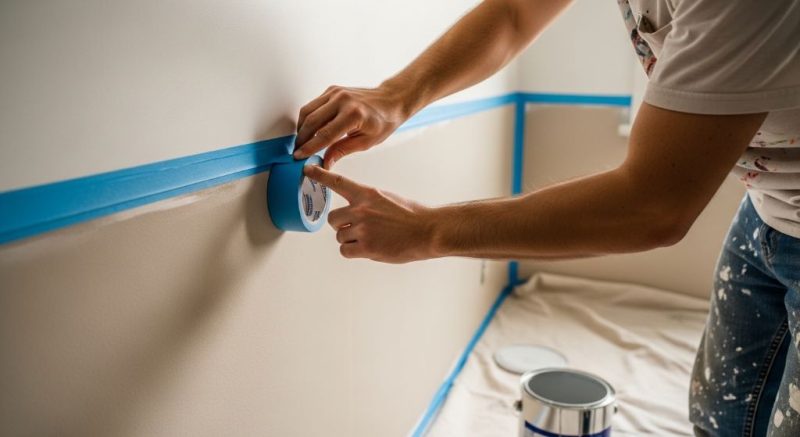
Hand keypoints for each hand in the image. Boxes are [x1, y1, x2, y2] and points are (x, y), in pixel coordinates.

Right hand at [294, 85, 408, 167]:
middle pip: (311, 121)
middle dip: (301, 139)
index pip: (324, 134)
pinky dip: (308, 118)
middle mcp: (342, 100)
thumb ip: (342, 151)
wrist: (390, 101)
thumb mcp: (366, 142)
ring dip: (301, 127)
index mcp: (353, 115)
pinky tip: (310, 129)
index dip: (309, 147)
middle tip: (297, 151)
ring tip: (302, 142)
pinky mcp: (332, 90)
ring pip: (308, 111)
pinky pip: (313, 105)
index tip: (299, 156)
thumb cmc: (383, 121)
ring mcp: (336, 93)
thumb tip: (325, 163)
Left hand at [304, 165, 438, 262]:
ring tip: (370, 240)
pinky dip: (354, 252)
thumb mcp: (386, 198)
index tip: (306, 170)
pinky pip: (345, 251)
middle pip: (332, 219)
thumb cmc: (411, 215)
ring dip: (350, 240)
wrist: (427, 230)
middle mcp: (361, 209)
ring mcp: (362, 229)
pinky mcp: (366, 247)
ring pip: (339, 236)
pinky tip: (369, 249)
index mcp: (367, 194)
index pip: (337, 182)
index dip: (319, 175)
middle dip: (341, 225)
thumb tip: (355, 214)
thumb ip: (367, 203)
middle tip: (357, 229)